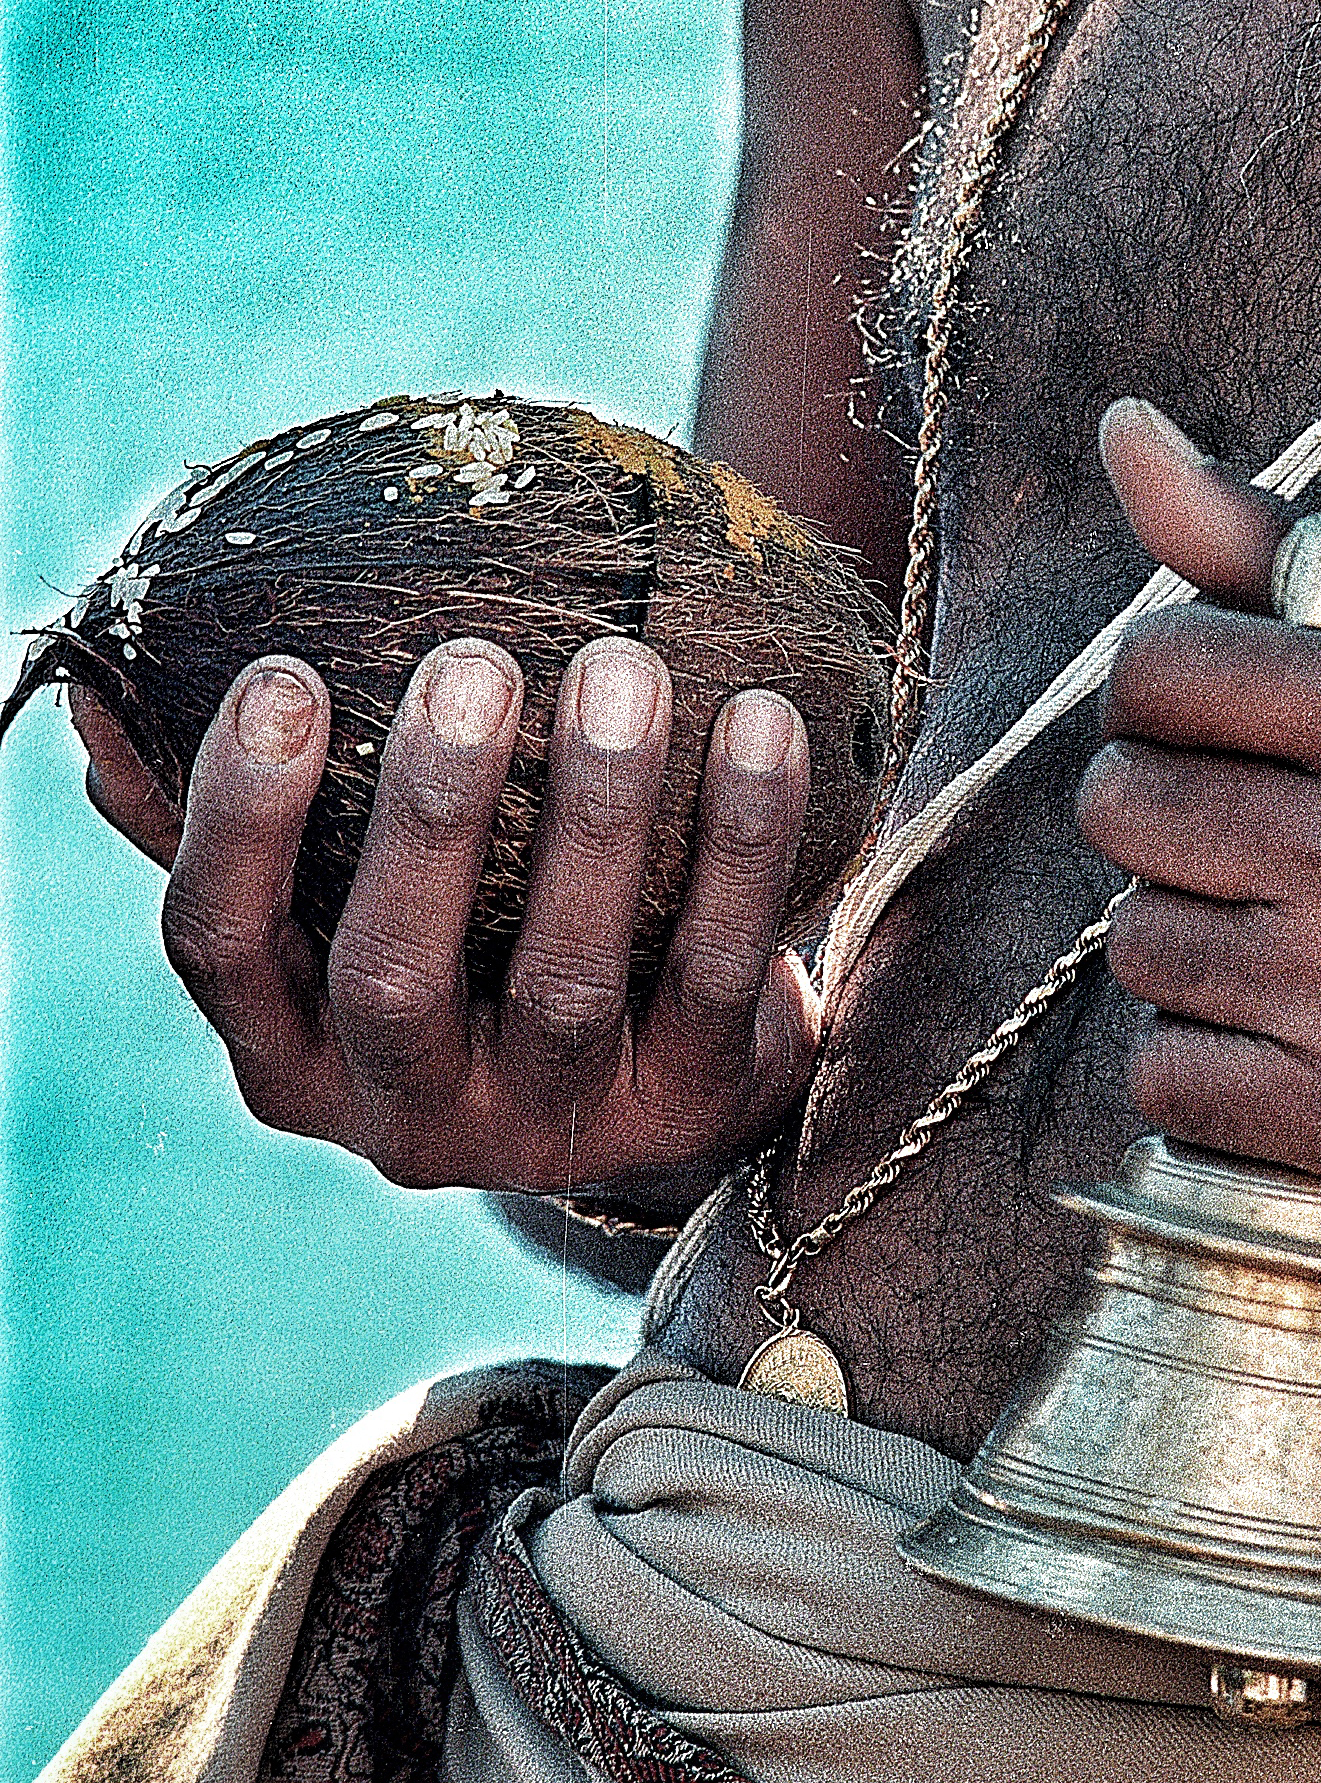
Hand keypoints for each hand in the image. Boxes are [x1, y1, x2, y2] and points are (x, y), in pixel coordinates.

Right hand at [72, 639, 820, 1200]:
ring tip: (623, 666)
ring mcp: (552, 1123)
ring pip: (564, 976)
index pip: (222, 947)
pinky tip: (759, 718)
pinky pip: (715, 968)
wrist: (661, 1079)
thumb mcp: (340, 908)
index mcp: (292, 1054)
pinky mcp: (690, 1105)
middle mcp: (407, 1112)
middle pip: (394, 973)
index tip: (281, 674)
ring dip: (596, 812)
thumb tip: (99, 706)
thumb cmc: (467, 943)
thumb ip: (242, 817)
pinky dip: (740, 841)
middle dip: (430, 813)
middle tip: (471, 659)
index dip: (238, 818)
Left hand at [1077, 399, 1320, 1232]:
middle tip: (1241, 839)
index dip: (1163, 699)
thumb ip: (1273, 552)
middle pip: (1122, 809)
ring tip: (1284, 940)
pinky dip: (1207, 1067)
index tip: (1215, 729)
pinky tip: (1288, 1040)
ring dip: (1190, 944)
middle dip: (1161, 818)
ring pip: (1140, 948)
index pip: (1155, 671)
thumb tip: (1119, 429)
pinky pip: (1171, 1083)